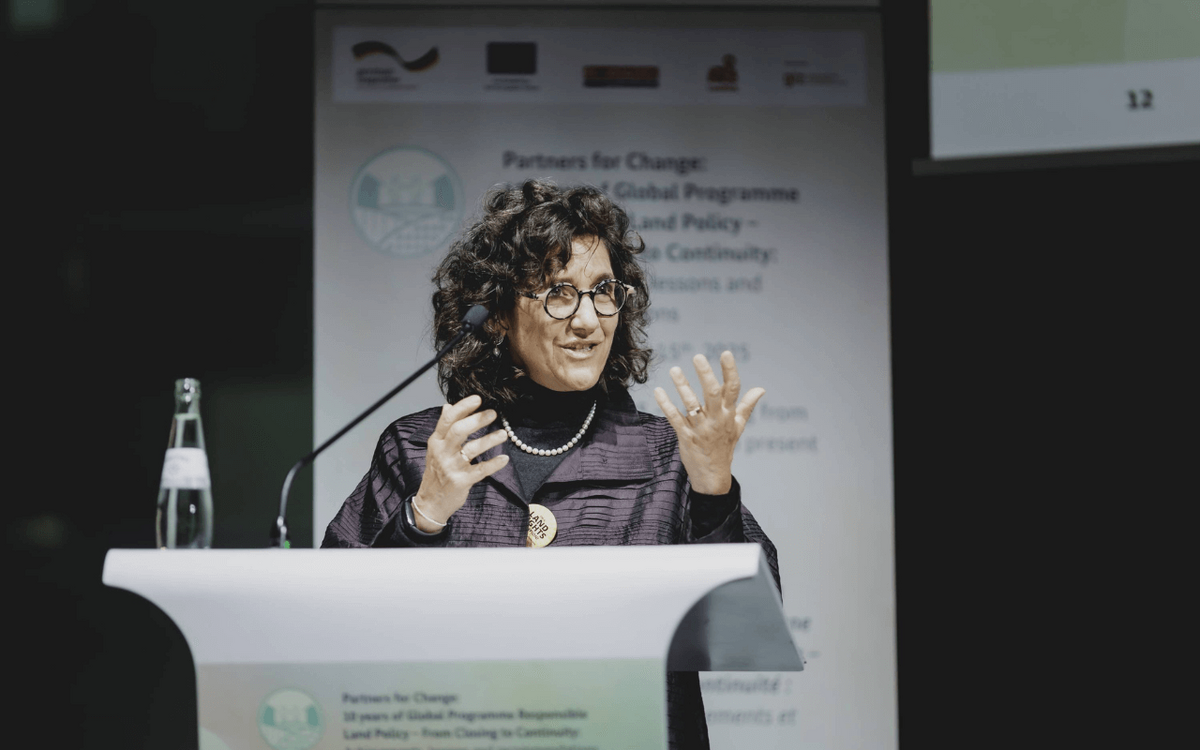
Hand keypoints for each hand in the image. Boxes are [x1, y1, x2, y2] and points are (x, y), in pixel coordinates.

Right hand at [413, 395, 508, 531]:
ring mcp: (451, 467)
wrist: (431, 502)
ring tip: (504, 433)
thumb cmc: (436, 472)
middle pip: (458, 431)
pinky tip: (504, 459)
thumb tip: (447, 406)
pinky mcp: (461, 481)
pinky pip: (480, 470)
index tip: (478, 398)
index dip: (463, 407)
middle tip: (493, 413)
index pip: (448, 420)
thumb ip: (443, 428)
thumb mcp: (435, 448)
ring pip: (471, 449)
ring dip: (489, 440)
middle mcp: (442, 452)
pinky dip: (493, 464)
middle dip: (477, 420)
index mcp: (436, 441)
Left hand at [654, 351, 764, 494]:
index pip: (733, 389)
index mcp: (729, 415)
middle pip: (713, 394)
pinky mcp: (685, 436)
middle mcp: (716, 420)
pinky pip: (674, 418)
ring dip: (682, 386)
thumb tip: (761, 389)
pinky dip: (666, 404)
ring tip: (674, 370)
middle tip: (698, 357)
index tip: (725, 353)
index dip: (730, 371)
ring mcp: (700, 428)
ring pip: (691, 404)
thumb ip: (747, 406)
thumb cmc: (725, 447)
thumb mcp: (738, 426)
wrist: (713, 476)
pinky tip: (659, 391)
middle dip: (706, 375)